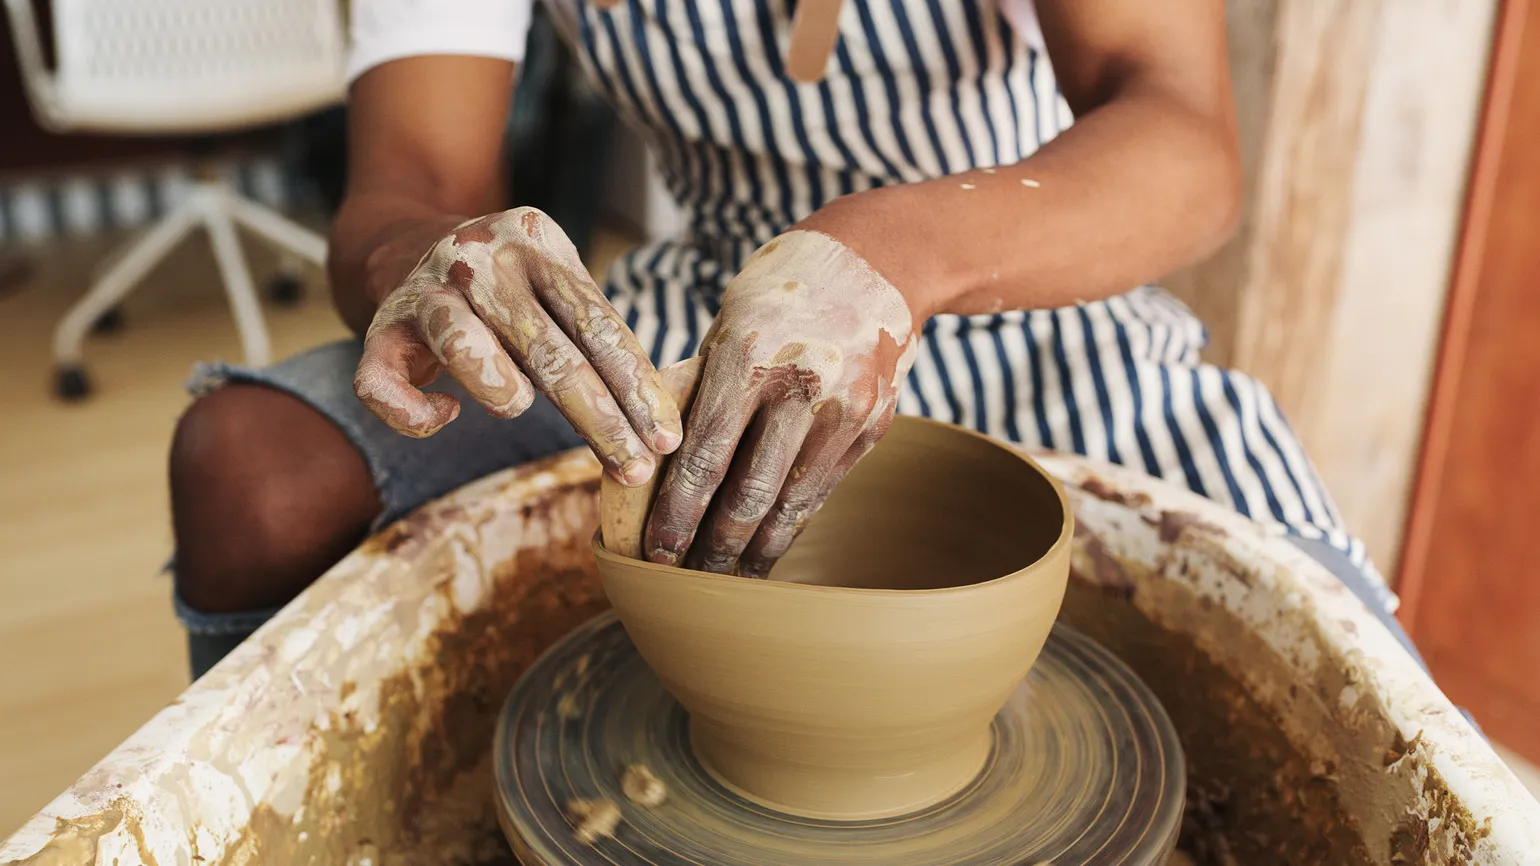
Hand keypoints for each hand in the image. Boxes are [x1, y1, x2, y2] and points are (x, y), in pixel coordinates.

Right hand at [353, 207, 681, 485]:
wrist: (411, 242)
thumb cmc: (511, 287)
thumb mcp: (557, 283)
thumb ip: (596, 336)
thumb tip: (654, 423)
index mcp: (537, 242)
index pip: (597, 324)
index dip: (635, 388)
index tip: (664, 439)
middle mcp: (479, 259)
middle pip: (548, 350)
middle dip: (599, 420)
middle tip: (634, 469)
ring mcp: (425, 290)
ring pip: (464, 350)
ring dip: (503, 393)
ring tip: (517, 407)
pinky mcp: (380, 327)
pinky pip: (382, 384)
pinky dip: (415, 414)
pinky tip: (446, 415)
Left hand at [644, 230, 916, 575]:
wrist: (877, 261)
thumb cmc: (780, 291)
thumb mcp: (728, 324)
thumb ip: (699, 390)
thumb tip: (653, 463)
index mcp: (749, 355)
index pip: (704, 454)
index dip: (678, 513)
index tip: (657, 552)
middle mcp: (802, 385)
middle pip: (749, 492)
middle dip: (714, 547)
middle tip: (687, 582)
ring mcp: (845, 409)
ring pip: (792, 502)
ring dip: (757, 550)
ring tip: (729, 581)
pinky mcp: (873, 425)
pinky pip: (823, 488)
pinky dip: (793, 522)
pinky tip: (771, 545)